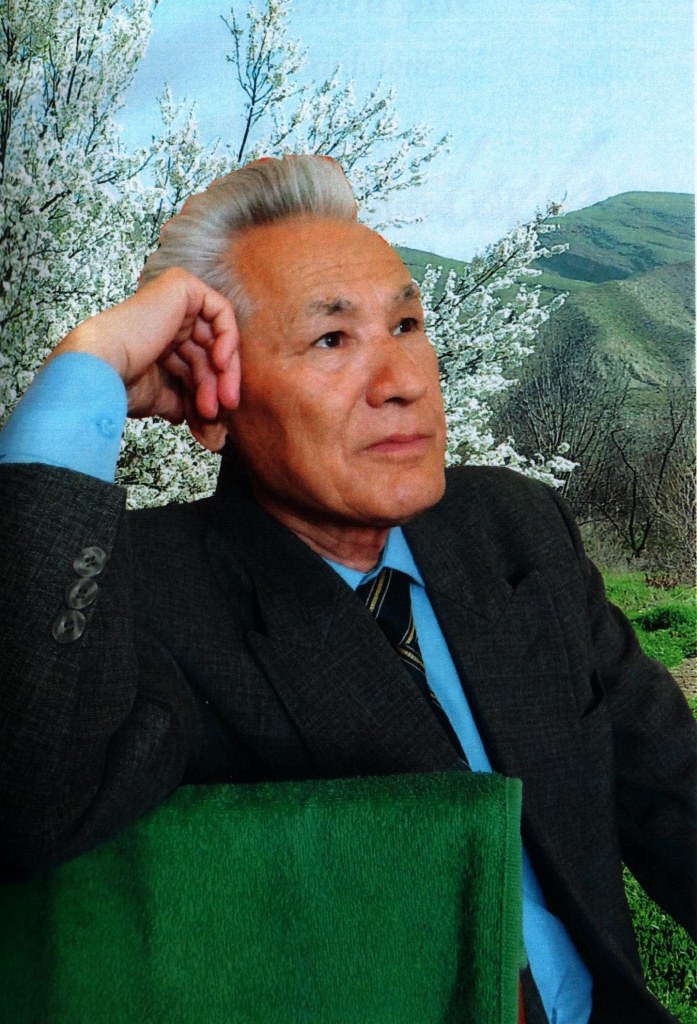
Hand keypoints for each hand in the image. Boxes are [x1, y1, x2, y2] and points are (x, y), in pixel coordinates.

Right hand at [48, 268, 239, 450]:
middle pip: (207, 352)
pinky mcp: (181, 287)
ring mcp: (173, 300)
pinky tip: (220, 364)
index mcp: (157, 340)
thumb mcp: (160, 397)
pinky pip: (220, 311)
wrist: (103, 367)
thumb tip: (200, 424)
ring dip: (222, 374)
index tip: (211, 419)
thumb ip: (183, 403)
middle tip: (221, 412)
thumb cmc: (121, 382)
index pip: (195, 364)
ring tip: (218, 402)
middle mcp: (166, 319)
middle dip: (216, 385)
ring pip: (216, 338)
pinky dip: (228, 338)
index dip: (206, 391)